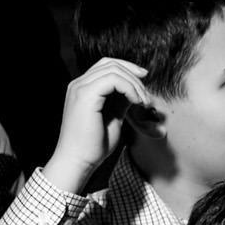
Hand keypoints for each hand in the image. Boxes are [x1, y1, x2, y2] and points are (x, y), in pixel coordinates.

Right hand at [41, 58, 153, 189]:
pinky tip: (136, 102)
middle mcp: (78, 84)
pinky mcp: (85, 95)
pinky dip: (129, 88)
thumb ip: (121, 101)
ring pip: (113, 69)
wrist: (78, 161)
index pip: (106, 66)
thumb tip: (135, 91)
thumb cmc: (93, 145)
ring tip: (143, 102)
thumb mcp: (113, 117)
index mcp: (82, 88)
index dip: (127, 69)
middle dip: (133, 74)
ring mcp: (80, 88)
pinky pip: (113, 80)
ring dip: (134, 84)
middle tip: (146, 95)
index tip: (144, 80)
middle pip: (110, 63)